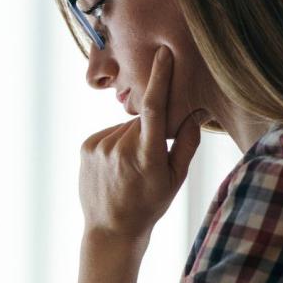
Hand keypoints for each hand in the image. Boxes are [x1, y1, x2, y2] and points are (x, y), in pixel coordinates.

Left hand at [79, 47, 202, 240]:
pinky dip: (116, 143)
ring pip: (126, 127)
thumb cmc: (149, 205)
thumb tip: (195, 111)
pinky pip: (110, 133)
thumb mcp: (176, 179)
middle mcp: (120, 147)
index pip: (155, 108)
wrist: (110, 229)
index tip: (164, 54)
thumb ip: (187, 143)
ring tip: (130, 168)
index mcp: (147, 155)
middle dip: (150, 131)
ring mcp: (100, 146)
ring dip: (132, 138)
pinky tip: (116, 167)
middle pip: (143, 120)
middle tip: (149, 161)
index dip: (161, 78)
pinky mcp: (86, 146)